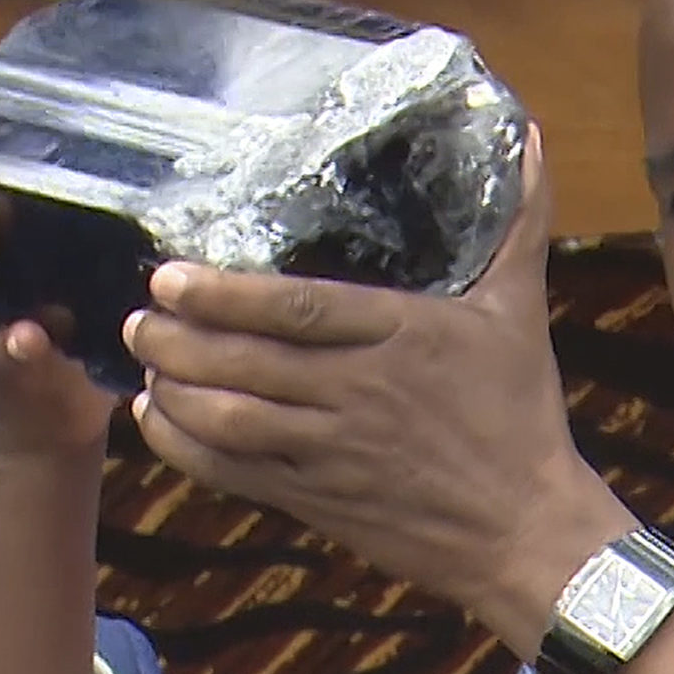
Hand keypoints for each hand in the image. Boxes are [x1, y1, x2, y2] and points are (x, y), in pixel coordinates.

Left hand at [122, 128, 636, 650]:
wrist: (525, 532)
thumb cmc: (520, 416)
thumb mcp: (520, 312)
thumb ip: (519, 224)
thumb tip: (534, 140)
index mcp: (403, 335)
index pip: (299, 310)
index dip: (226, 294)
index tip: (172, 277)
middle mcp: (360, 392)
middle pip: (248, 363)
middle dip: (179, 341)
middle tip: (139, 317)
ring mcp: (334, 451)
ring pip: (232, 421)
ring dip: (176, 391)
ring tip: (144, 362)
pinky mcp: (319, 499)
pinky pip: (236, 474)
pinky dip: (187, 448)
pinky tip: (158, 420)